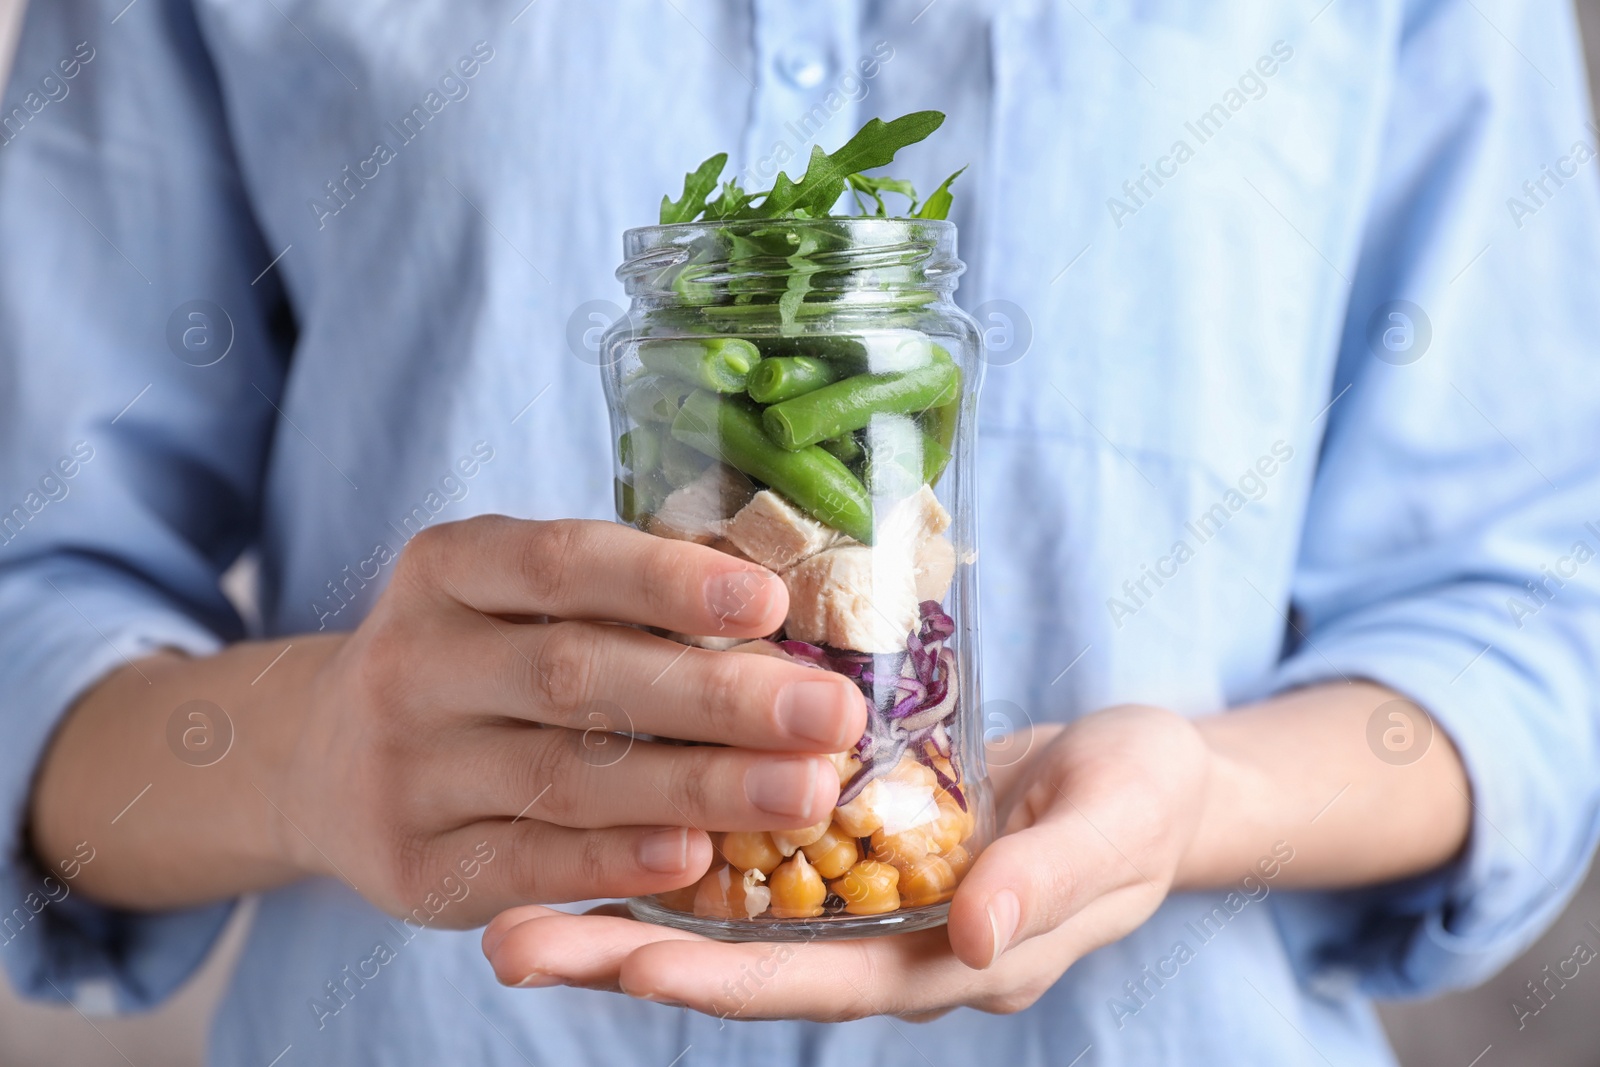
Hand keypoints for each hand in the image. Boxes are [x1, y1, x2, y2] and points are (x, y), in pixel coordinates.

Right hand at [33, 515, 865, 918]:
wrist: (326, 761)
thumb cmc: (477, 662)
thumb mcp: (513, 600)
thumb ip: (618, 599)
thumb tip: (788, 608)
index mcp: (449, 568)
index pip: (562, 562)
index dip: (666, 580)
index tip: (771, 600)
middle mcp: (414, 661)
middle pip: (575, 674)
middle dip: (716, 697)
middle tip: (829, 714)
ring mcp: (406, 769)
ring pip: (564, 777)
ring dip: (697, 785)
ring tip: (804, 791)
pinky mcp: (414, 866)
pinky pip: (527, 864)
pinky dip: (617, 862)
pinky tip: (699, 856)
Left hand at [479, 704, 1209, 1017]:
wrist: (1144, 778)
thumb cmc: (1144, 801)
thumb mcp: (1116, 827)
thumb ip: (1047, 884)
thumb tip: (967, 938)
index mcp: (951, 959)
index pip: (821, 981)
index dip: (725, 980)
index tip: (626, 972)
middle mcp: (888, 944)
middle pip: (744, 963)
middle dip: (628, 960)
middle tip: (510, 944)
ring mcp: (864, 901)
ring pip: (731, 918)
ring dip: (628, 915)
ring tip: (516, 907)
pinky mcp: (850, 847)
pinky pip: (754, 864)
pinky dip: (679, 856)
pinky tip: (604, 832)